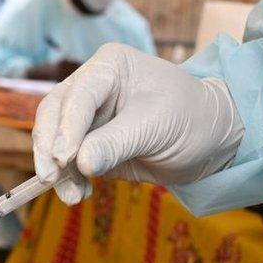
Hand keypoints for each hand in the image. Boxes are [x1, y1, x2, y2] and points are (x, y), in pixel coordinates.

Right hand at [32, 43, 243, 203]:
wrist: (212, 141)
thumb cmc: (192, 117)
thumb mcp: (156, 126)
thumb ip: (115, 143)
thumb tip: (80, 163)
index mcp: (109, 66)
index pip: (77, 96)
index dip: (65, 128)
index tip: (63, 158)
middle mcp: (92, 88)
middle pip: (53, 115)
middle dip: (49, 149)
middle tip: (51, 178)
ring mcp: (89, 118)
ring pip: (54, 142)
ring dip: (58, 172)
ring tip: (72, 196)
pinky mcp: (91, 146)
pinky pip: (68, 164)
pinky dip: (69, 181)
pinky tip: (79, 195)